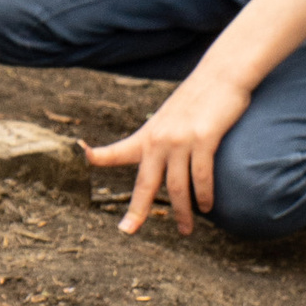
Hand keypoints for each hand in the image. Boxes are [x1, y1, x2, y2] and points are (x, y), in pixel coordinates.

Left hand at [85, 67, 250, 236]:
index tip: (82, 158)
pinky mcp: (203, 139)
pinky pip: (201, 177)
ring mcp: (180, 140)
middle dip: (137, 211)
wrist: (222, 74)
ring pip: (177, 187)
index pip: (116, 150)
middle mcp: (158, 139)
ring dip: (182, 213)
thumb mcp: (170, 117)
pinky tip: (207, 206)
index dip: (97, 156)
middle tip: (128, 230)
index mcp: (147, 134)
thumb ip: (161, 139)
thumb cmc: (199, 97)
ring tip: (186, 230)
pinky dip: (204, 195)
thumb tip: (161, 159)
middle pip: (144, 184)